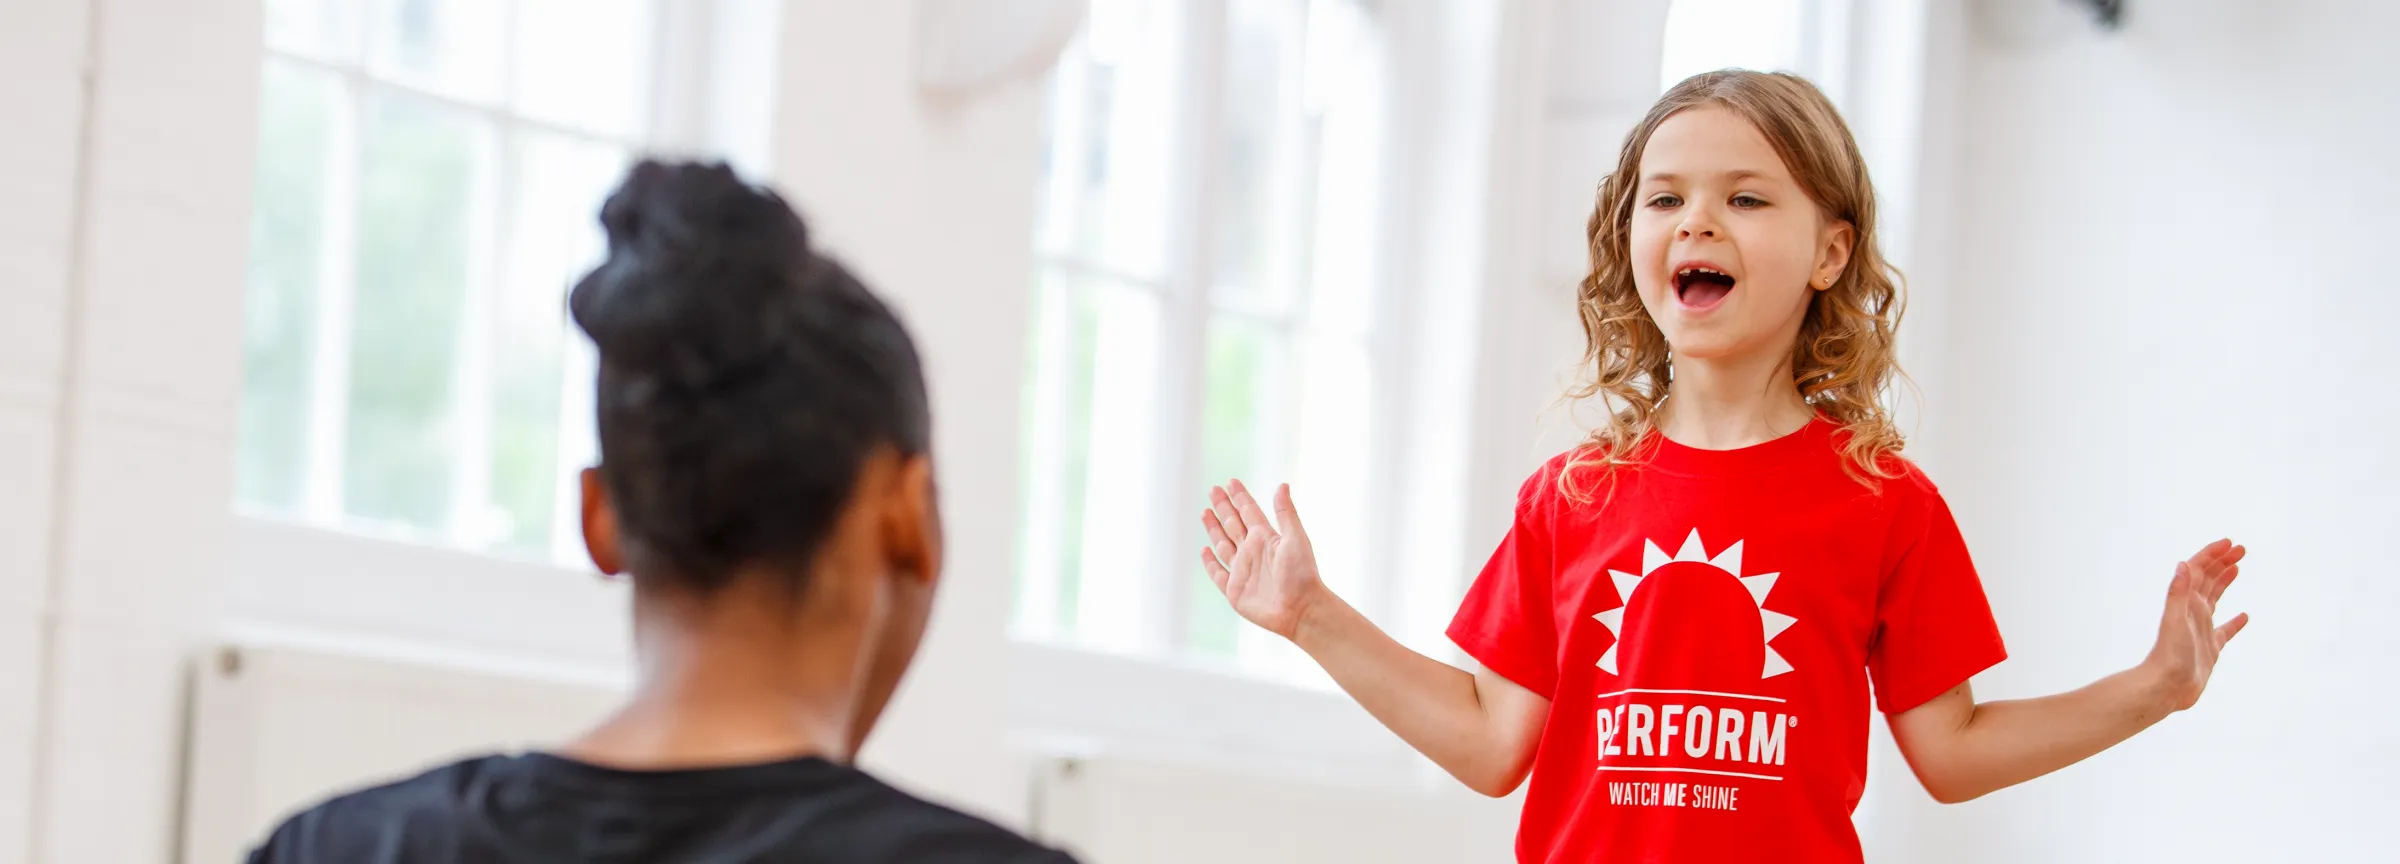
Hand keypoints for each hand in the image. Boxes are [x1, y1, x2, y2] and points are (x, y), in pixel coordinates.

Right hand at [1200, 479, 1326, 641]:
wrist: (1301, 609)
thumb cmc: (1303, 574)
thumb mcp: (1296, 538)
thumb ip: (1285, 512)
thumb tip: (1282, 484)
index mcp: (1266, 537)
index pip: (1249, 511)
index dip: (1239, 496)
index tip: (1231, 481)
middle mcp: (1252, 551)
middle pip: (1233, 524)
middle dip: (1223, 507)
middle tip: (1213, 489)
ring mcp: (1242, 570)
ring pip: (1222, 544)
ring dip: (1213, 528)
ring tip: (1205, 512)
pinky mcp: (1234, 590)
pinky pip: (1218, 573)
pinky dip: (1210, 562)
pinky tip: (1205, 550)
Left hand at [2142, 538, 2249, 712]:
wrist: (2165, 688)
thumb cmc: (2168, 657)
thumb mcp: (2175, 621)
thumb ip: (2177, 593)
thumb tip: (2182, 564)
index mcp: (2185, 603)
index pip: (2198, 570)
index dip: (2212, 554)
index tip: (2230, 543)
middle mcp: (2192, 612)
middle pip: (2207, 579)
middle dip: (2222, 562)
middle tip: (2241, 549)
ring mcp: (2201, 629)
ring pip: (2215, 598)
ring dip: (2224, 581)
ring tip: (2237, 567)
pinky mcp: (2210, 648)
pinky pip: (2225, 631)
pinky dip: (2235, 622)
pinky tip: (2244, 617)